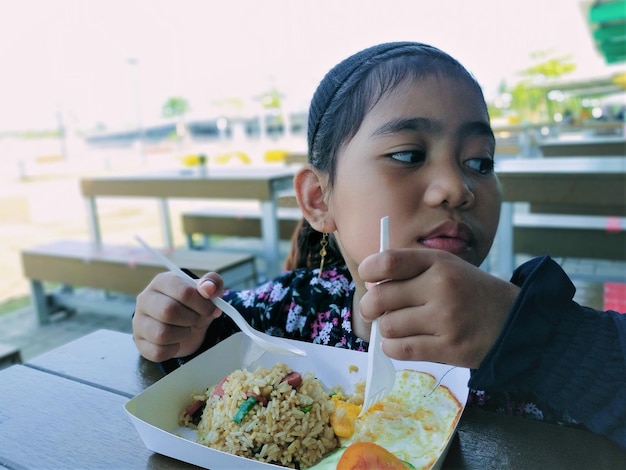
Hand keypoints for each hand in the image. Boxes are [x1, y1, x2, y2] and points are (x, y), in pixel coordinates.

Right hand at [132, 271, 224, 361]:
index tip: (211, 309)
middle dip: (191, 318)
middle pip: (169, 312)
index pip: (184, 292)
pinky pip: (158, 352)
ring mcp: (139, 321)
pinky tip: (176, 342)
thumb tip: (208, 288)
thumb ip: (212, 283)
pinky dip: (173, 350)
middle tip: (196, 319)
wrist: (186, 325)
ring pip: (162, 334)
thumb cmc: (193, 305)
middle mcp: (145, 299)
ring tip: (186, 329)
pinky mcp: (140, 342)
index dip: (202, 304)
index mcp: (162, 281)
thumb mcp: (207, 291)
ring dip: (182, 334)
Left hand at [358, 248, 518, 368]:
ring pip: (388, 326)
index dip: (369, 270)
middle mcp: (441, 287)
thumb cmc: (470, 292)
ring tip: (397, 326)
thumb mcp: (447, 267)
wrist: (516, 321)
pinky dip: (392, 347)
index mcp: (438, 262)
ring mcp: (446, 319)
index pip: (388, 261)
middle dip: (369, 306)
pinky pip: (401, 350)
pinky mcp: (449, 348)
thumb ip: (411, 270)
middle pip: (379, 298)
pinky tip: (400, 342)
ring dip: (385, 329)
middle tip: (373, 309)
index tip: (368, 276)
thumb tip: (370, 285)